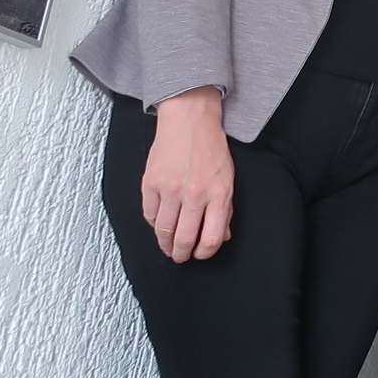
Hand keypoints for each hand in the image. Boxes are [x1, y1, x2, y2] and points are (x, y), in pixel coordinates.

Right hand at [141, 86, 234, 262]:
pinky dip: (154, 224)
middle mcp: (194, 194)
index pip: (210, 239)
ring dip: (165, 245)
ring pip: (163, 231)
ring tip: (168, 247)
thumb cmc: (211, 148)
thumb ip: (225, 210)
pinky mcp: (150, 184)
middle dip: (181, 254)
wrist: (189, 121)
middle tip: (180, 256)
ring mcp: (170, 189)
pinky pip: (150, 215)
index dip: (204, 253)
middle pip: (184, 239)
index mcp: (219, 194)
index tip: (200, 254)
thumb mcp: (228, 178)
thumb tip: (220, 237)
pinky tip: (160, 225)